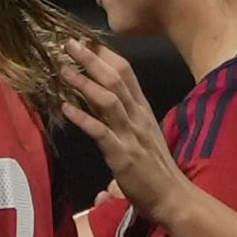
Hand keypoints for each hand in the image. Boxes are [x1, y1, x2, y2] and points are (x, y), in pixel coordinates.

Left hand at [63, 38, 187, 225]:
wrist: (173, 197)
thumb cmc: (155, 170)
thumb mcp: (141, 136)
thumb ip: (122, 120)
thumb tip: (99, 113)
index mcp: (142, 110)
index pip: (126, 73)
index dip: (105, 54)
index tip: (85, 39)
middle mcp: (138, 116)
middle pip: (115, 78)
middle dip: (92, 59)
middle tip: (69, 43)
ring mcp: (131, 135)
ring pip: (108, 100)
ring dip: (84, 82)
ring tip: (63, 69)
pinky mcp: (123, 155)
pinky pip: (100, 132)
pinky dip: (82, 118)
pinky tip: (65, 108)